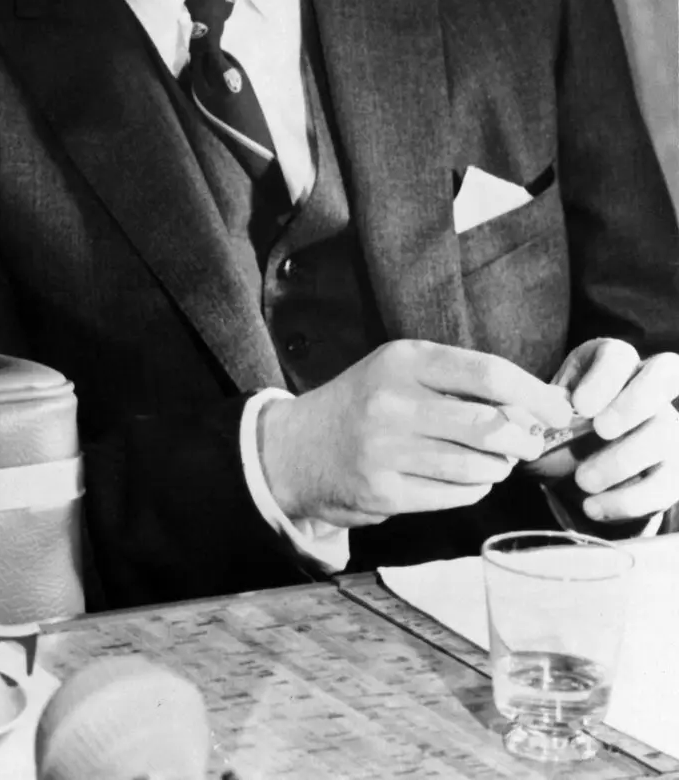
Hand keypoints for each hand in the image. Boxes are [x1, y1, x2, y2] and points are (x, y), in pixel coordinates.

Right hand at [259, 339, 571, 528]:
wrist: (294, 448)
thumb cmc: (363, 405)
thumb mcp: (400, 372)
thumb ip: (460, 382)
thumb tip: (538, 407)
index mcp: (402, 361)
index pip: (489, 373)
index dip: (536, 394)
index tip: (561, 410)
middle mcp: (391, 402)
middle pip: (491, 425)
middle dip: (524, 439)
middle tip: (528, 444)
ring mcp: (385, 450)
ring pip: (479, 466)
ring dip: (499, 468)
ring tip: (493, 461)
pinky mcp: (383, 492)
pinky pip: (456, 495)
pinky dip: (473, 489)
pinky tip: (463, 479)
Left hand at [539, 339, 678, 524]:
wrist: (569, 469)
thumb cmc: (554, 426)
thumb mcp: (541, 412)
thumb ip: (539, 408)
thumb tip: (532, 413)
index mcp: (610, 363)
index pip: (619, 355)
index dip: (605, 377)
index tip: (580, 405)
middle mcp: (649, 388)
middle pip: (665, 377)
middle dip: (635, 403)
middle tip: (601, 430)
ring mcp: (669, 427)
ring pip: (669, 434)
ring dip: (625, 460)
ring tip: (583, 480)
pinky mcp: (674, 472)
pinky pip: (668, 486)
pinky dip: (630, 500)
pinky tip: (594, 507)